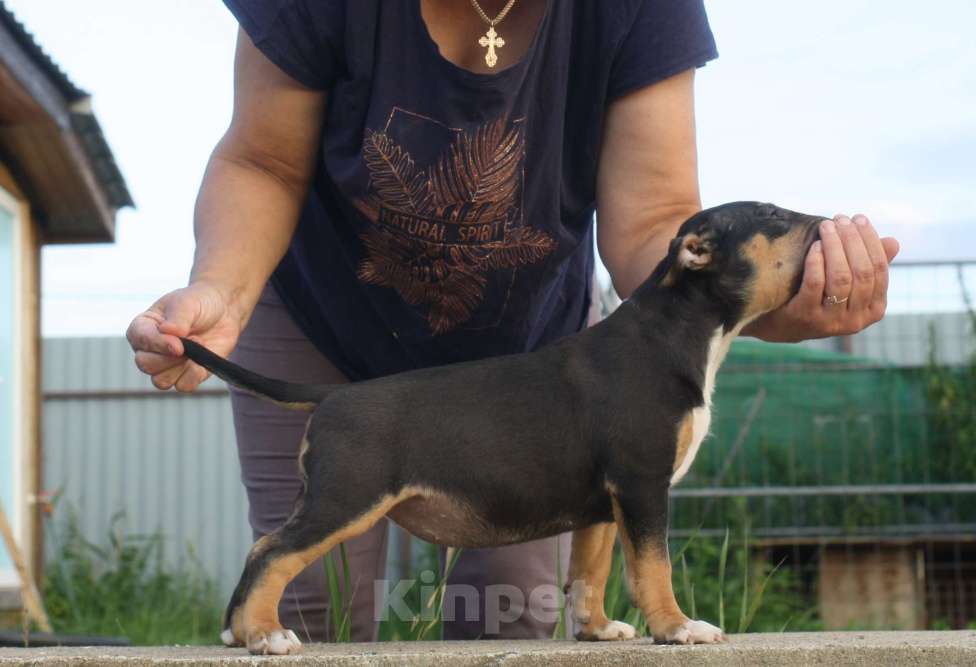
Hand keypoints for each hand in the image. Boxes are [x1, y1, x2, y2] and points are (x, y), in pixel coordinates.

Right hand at [126, 282, 244, 391]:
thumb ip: (177, 319)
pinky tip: (202, 359)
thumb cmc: (198, 303)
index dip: (158, 344)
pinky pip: (183, 386)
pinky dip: (194, 375)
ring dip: (182, 366)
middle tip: (192, 340)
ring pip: (161, 380)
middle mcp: (150, 349)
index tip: (179, 343)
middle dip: (170, 357)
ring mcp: (167, 364)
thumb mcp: (186, 303)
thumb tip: (168, 333)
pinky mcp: (187, 374)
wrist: (223, 309)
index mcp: (143, 328)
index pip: (139, 341)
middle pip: (145, 365)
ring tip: (198, 345)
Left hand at [744, 214, 899, 342]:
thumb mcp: (846, 283)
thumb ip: (868, 265)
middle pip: (862, 272)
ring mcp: (831, 321)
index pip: (879, 269)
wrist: (781, 323)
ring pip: (840, 277)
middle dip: (852, 239)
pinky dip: (816, 261)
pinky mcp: (806, 316)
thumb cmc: (819, 297)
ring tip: (826, 226)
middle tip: (840, 219)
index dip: (870, 240)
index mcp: (874, 309)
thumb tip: (893, 242)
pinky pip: (815, 284)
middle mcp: (857, 320)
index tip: (858, 218)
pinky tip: (814, 245)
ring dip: (835, 246)